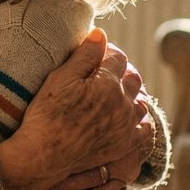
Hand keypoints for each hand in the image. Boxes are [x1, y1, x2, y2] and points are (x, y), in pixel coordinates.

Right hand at [0, 29, 145, 189]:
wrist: (44, 155)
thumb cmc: (47, 114)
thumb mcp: (61, 77)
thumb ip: (85, 54)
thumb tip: (101, 34)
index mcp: (108, 83)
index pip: (118, 57)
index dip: (107, 52)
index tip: (96, 54)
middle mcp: (123, 104)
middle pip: (133, 78)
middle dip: (121, 71)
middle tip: (104, 73)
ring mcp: (126, 126)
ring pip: (141, 101)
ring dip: (131, 94)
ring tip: (114, 94)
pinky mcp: (125, 145)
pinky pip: (145, 128)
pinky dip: (139, 119)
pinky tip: (127, 116)